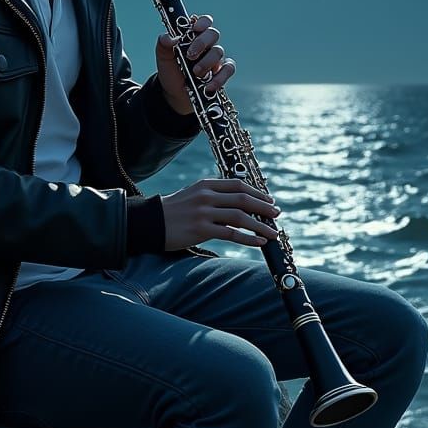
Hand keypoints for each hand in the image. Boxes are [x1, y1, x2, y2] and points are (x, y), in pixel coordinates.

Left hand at [156, 14, 236, 115]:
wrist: (175, 95)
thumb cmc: (172, 72)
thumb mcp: (163, 58)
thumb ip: (163, 45)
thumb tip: (169, 37)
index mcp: (193, 37)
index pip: (204, 22)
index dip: (202, 22)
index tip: (194, 29)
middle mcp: (206, 46)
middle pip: (213, 33)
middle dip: (202, 43)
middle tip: (190, 55)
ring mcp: (215, 59)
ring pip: (219, 51)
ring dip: (206, 62)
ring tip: (195, 73)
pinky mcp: (221, 73)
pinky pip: (228, 69)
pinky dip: (219, 77)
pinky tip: (208, 85)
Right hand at [160, 178, 280, 251]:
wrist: (150, 223)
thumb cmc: (173, 211)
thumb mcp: (193, 195)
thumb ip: (213, 196)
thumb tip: (237, 203)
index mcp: (206, 185)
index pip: (238, 185)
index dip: (257, 193)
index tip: (269, 200)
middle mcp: (207, 196)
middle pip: (243, 199)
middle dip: (264, 208)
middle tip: (277, 215)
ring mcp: (204, 212)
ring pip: (241, 217)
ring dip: (261, 225)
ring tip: (274, 232)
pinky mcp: (201, 230)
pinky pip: (231, 233)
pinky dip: (249, 238)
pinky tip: (260, 242)